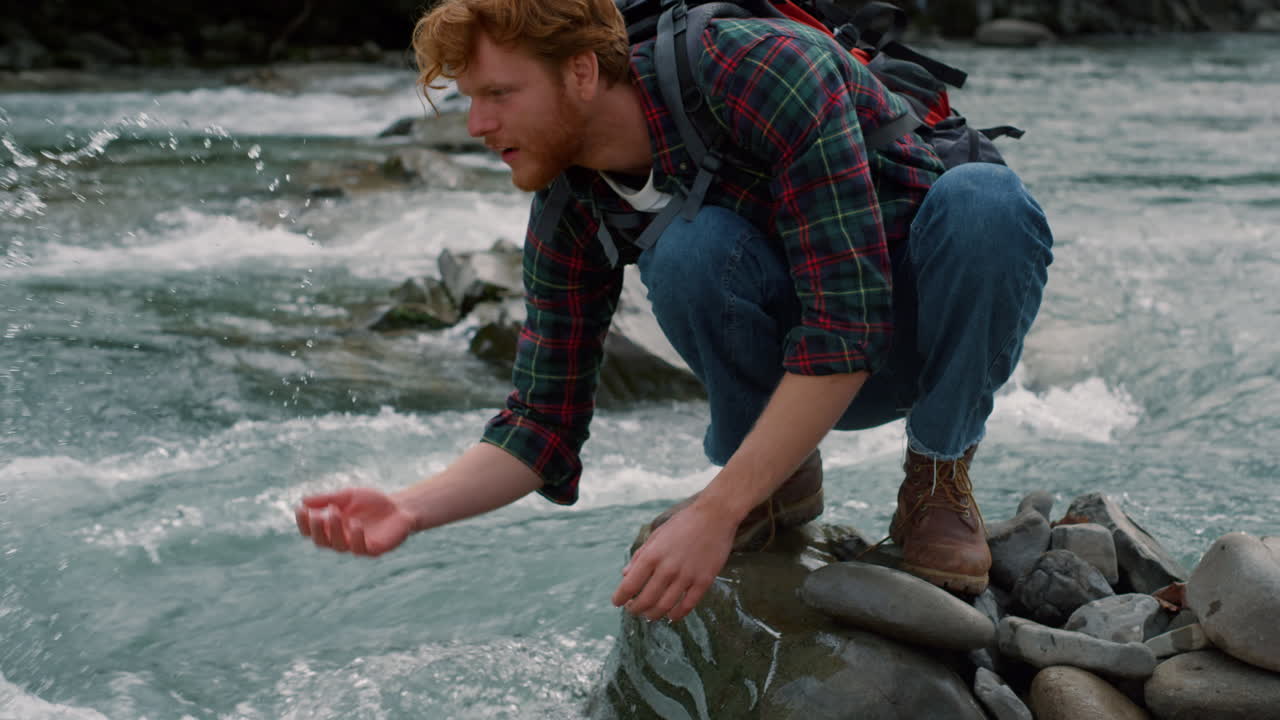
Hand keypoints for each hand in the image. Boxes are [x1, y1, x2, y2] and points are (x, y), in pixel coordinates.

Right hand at [295, 488, 413, 556]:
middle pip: (321, 541)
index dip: (304, 522)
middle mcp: (341, 539)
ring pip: (338, 546)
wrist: (400, 507)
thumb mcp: (348, 496)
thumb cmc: (372, 502)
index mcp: (332, 527)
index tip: (301, 509)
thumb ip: (327, 499)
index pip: (312, 530)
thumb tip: (302, 501)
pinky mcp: (373, 549)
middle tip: (319, 514)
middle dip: (317, 528)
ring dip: (335, 530)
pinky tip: (356, 525)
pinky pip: (360, 548)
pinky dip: (356, 537)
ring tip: (335, 513)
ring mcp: (356, 546)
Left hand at [611, 500, 735, 621]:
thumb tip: (625, 575)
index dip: (620, 598)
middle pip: (646, 600)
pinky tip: (671, 615)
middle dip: (635, 609)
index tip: (617, 602)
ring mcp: (687, 576)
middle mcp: (667, 568)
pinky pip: (687, 605)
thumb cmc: (683, 523)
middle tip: (633, 610)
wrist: (715, 515)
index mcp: (652, 555)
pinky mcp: (704, 581)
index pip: (630, 585)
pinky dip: (677, 614)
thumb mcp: (656, 535)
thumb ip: (640, 556)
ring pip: (665, 607)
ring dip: (653, 615)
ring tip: (649, 614)